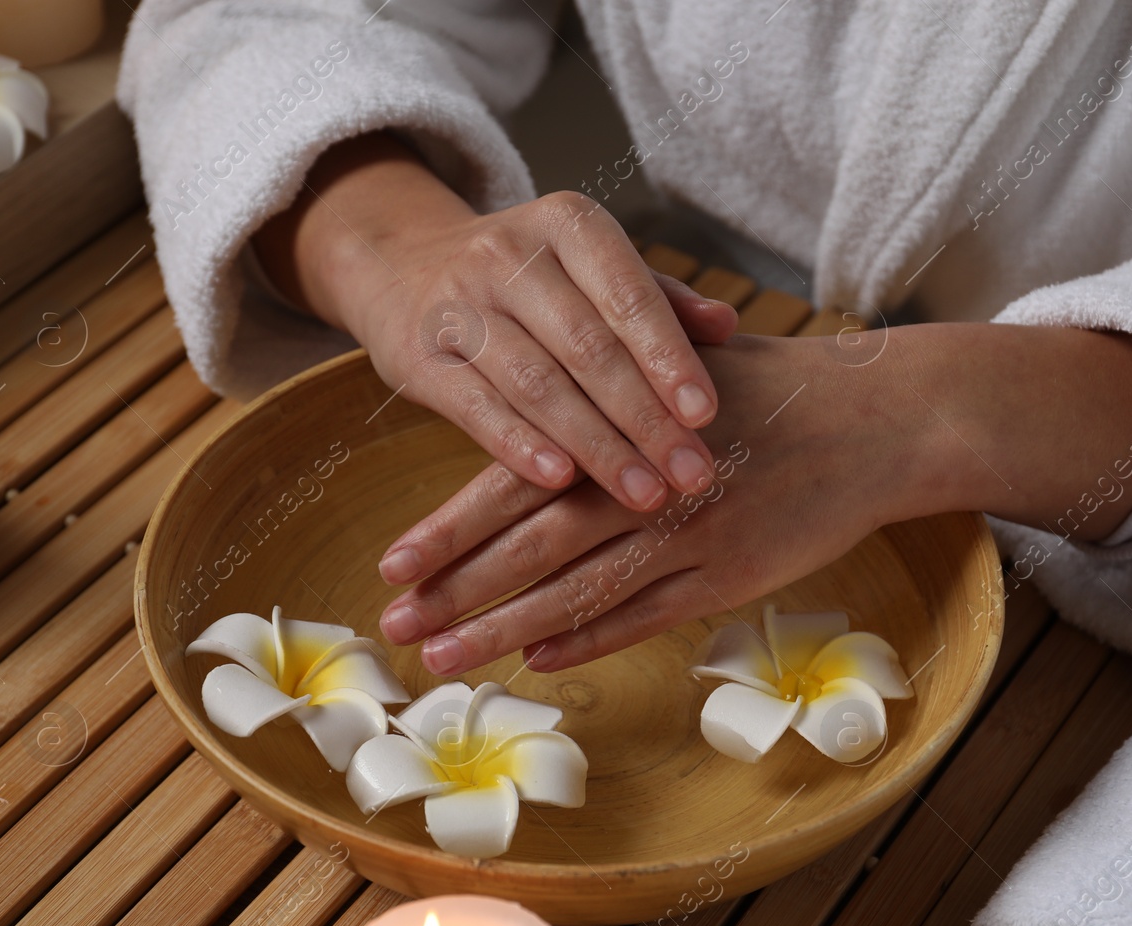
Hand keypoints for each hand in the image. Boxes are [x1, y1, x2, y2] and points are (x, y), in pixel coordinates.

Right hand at [254, 132, 738, 512]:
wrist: (403, 263)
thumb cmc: (529, 280)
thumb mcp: (591, 269)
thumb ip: (658, 300)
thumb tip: (728, 326)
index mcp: (568, 225)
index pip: (628, 295)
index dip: (668, 358)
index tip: (706, 416)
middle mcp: (509, 255)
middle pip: (588, 348)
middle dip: (645, 419)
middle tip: (691, 475)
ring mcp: (457, 304)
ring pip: (537, 383)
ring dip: (596, 446)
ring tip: (644, 494)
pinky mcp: (415, 354)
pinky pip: (476, 406)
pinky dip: (519, 446)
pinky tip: (561, 482)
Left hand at [376, 333, 929, 673]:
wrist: (874, 421)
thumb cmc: (769, 389)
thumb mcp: (679, 366)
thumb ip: (603, 392)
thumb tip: (526, 426)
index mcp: (622, 424)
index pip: (516, 482)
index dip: (449, 528)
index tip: (390, 564)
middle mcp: (647, 481)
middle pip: (532, 545)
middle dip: (455, 589)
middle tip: (393, 628)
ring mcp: (690, 534)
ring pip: (580, 591)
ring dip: (504, 629)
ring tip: (443, 659)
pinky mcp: (732, 575)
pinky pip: (648, 616)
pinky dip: (590, 638)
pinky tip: (540, 659)